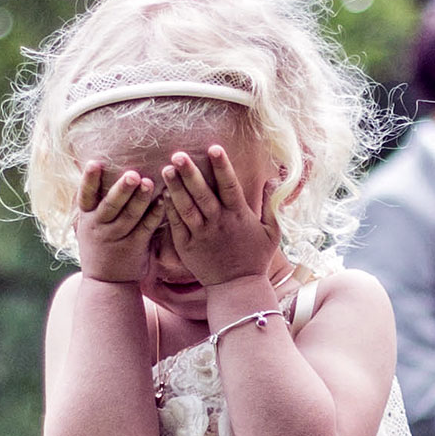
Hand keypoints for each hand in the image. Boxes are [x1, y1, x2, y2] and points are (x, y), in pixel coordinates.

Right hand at [73, 162, 161, 283]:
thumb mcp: (88, 226)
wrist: (106, 283)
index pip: (85, 195)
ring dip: (141, 199)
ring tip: (150, 182)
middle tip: (132, 174)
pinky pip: (146, 228)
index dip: (89, 179)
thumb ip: (94, 204)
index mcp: (86, 217)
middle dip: (121, 189)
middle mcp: (99, 226)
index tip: (94, 163)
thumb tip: (95, 171)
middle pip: (111, 204)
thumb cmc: (99, 246)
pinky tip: (163, 201)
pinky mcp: (135, 246)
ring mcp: (117, 237)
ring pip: (130, 216)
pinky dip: (155, 214)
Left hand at [160, 145, 280, 292]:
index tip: (214, 147)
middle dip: (190, 173)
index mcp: (239, 216)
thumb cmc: (256, 258)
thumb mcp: (272, 232)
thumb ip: (270, 205)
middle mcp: (218, 223)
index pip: (229, 186)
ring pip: (186, 207)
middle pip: (202, 194)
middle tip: (179, 154)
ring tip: (166, 169)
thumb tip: (272, 180)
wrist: (237, 287)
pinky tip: (162, 193)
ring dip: (175, 188)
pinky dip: (169, 208)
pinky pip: (176, 224)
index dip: (222, 166)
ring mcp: (201, 235)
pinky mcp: (186, 246)